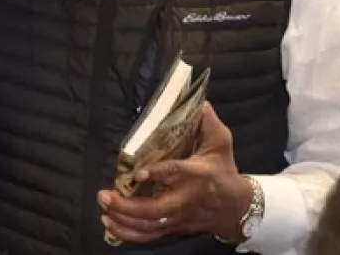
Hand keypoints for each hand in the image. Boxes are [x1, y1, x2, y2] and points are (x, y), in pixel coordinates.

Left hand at [98, 103, 253, 244]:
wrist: (236, 208)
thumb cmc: (223, 171)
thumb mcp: (221, 143)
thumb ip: (209, 123)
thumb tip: (201, 103)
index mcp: (197, 175)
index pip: (176, 174)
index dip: (157, 174)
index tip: (138, 173)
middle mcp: (185, 199)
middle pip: (155, 210)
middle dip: (127, 206)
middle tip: (105, 195)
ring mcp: (178, 217)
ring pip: (149, 227)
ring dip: (123, 220)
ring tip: (104, 207)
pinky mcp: (173, 228)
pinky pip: (148, 236)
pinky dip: (128, 234)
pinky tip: (110, 224)